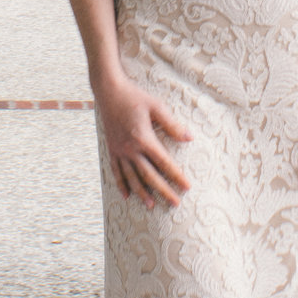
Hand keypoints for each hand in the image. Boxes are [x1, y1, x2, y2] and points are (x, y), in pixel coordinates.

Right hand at [97, 75, 193, 205]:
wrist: (109, 92)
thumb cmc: (135, 97)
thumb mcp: (156, 106)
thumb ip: (172, 124)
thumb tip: (189, 138)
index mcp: (143, 139)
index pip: (164, 163)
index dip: (176, 176)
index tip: (187, 187)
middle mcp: (130, 149)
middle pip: (149, 175)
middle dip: (163, 190)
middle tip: (175, 203)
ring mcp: (119, 151)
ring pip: (131, 177)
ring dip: (142, 193)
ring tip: (151, 205)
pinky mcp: (112, 150)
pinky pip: (116, 171)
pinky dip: (121, 185)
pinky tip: (126, 196)